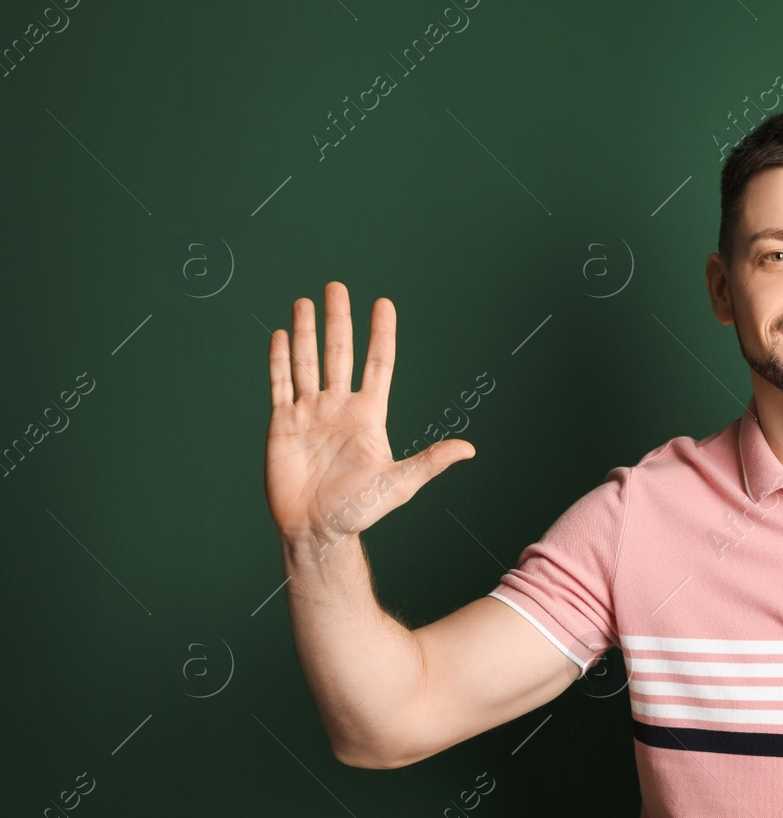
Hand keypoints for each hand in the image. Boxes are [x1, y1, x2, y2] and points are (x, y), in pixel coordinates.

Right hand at [265, 281, 473, 547]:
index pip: (377, 364)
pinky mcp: (282, 425)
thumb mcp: (400, 483)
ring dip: (306, 332)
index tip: (383, 304)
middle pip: (338, 353)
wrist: (316, 531)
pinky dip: (279, 361)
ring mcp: (309, 413)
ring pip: (307, 362)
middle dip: (338, 320)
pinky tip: (280, 336)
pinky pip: (280, 385)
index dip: (380, 334)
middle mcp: (338, 407)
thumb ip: (430, 461)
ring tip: (305, 301)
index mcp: (368, 416)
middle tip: (337, 286)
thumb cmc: (359, 511)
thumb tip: (469, 449)